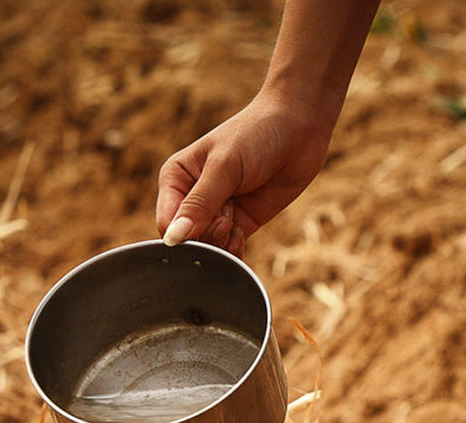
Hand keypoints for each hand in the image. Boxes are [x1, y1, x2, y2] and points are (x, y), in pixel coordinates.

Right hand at [156, 91, 334, 256]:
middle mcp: (192, 198)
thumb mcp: (224, 167)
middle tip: (229, 215)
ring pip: (210, 248)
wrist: (298, 128)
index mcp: (177, 178)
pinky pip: (229, 250)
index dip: (184, 233)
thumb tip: (174, 237)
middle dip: (208, 236)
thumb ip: (199, 204)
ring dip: (223, 243)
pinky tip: (242, 235)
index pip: (167, 222)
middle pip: (188, 240)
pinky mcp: (242, 222)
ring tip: (236, 219)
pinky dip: (234, 251)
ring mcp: (218, 212)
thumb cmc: (255, 135)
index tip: (211, 218)